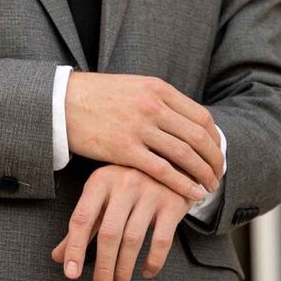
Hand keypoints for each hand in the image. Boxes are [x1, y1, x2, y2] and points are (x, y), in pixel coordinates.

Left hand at [51, 165, 190, 280]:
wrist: (170, 160)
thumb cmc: (128, 183)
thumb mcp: (102, 197)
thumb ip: (83, 226)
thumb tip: (58, 257)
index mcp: (100, 180)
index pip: (82, 218)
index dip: (74, 248)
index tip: (71, 274)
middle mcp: (124, 183)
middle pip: (109, 234)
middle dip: (103, 268)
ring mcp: (150, 191)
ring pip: (133, 239)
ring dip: (124, 270)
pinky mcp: (172, 203)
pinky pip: (161, 240)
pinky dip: (153, 261)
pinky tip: (145, 273)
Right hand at [64, 72, 222, 203]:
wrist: (63, 101)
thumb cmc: (98, 96)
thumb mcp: (134, 87)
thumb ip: (159, 100)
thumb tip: (184, 119)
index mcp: (158, 88)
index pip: (200, 116)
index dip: (214, 139)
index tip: (217, 153)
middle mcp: (153, 105)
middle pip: (198, 136)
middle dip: (213, 159)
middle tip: (218, 174)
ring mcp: (139, 127)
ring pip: (185, 154)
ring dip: (202, 174)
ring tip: (209, 187)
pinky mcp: (124, 148)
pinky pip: (162, 170)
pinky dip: (182, 184)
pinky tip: (192, 194)